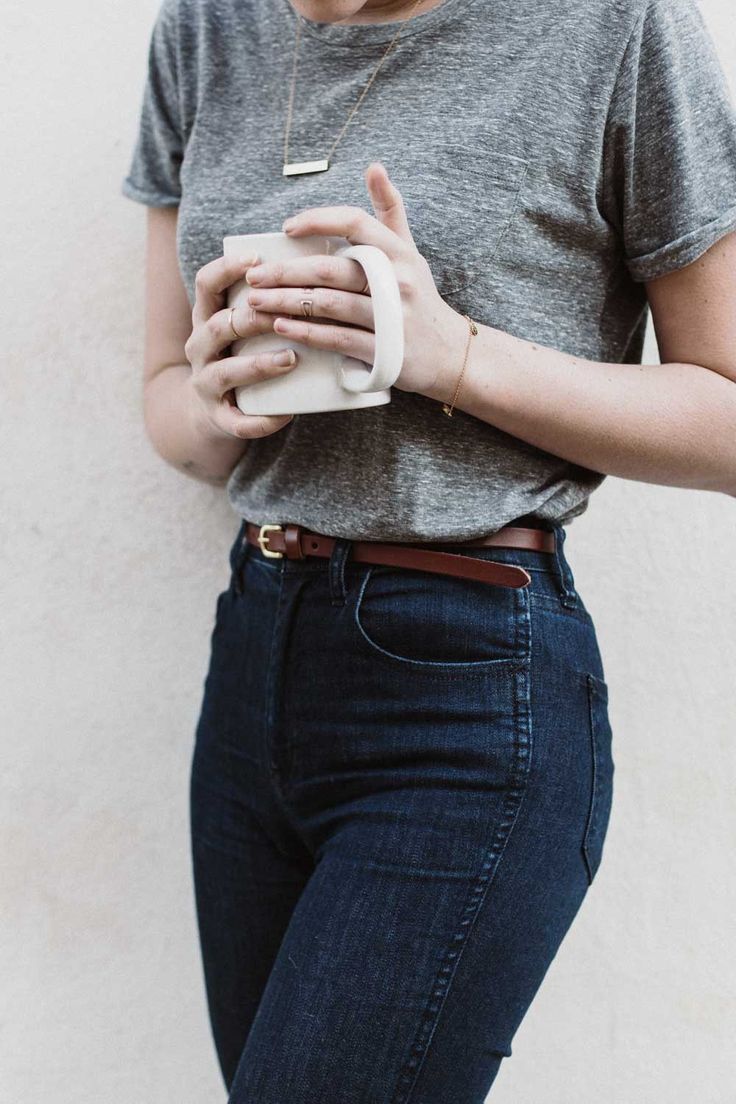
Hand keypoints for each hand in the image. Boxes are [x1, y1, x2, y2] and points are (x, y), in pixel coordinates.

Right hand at [184, 252, 301, 439]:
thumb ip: (267, 303)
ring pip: (226, 372)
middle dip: (253, 319)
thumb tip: (322, 271)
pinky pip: (239, 422)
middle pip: (218, 326)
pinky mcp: (219, 419)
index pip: (205, 284)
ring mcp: (205, 384)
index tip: (256, 258)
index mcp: (207, 319)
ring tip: (291, 359)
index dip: (226, 269)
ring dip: (258, 364)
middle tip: (291, 315)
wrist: (212, 411)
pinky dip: (262, 420)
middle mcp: (200, 349)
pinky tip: (287, 415)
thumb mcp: (243, 327)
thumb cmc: (241, 356)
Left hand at [243, 161, 463, 398]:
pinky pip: (337, 339)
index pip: (355, 223)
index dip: (318, 221)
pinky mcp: (384, 352)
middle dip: (286, 272)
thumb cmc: (420, 298)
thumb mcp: (410, 252)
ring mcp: (390, 318)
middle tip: (254, 275)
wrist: (449, 354)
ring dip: (286, 303)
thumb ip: (390, 211)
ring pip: (328, 305)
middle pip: (331, 269)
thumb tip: (374, 166)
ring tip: (256, 302)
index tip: (286, 228)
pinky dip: (305, 333)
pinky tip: (280, 327)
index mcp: (399, 253)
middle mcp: (397, 282)